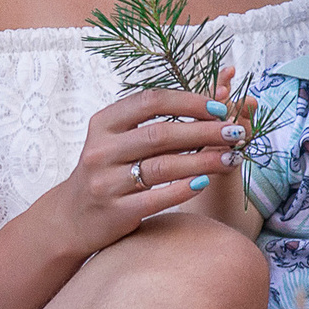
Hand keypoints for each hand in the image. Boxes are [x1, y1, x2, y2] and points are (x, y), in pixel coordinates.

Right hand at [55, 73, 256, 253]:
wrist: (72, 217)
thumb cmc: (110, 170)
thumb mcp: (121, 139)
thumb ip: (161, 119)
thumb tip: (217, 91)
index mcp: (103, 123)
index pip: (150, 102)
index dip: (188, 101)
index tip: (220, 108)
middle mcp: (101, 150)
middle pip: (160, 134)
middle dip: (204, 131)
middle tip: (236, 133)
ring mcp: (105, 182)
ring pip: (162, 167)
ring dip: (203, 160)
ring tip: (231, 158)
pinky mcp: (115, 212)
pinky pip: (157, 198)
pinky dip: (185, 188)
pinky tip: (207, 181)